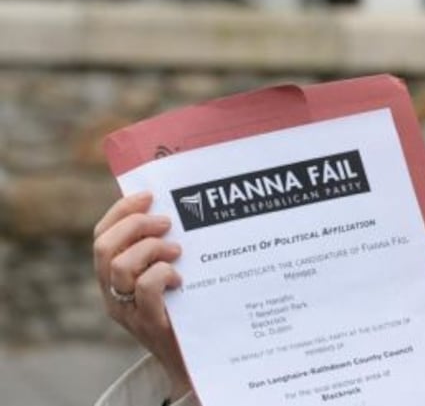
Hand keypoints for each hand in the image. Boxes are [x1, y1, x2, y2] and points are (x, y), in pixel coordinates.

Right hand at [93, 192, 191, 399]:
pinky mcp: (149, 323)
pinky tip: (180, 278)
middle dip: (135, 225)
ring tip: (177, 251)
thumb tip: (175, 210)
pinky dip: (162, 274)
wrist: (195, 357)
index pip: (101, 235)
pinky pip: (144, 288)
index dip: (121, 211)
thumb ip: (162, 249)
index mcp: (113, 277)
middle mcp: (113, 293)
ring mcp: (128, 310)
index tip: (149, 196)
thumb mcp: (168, 274)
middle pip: (103, 247)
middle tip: (167, 222)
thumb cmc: (185, 308)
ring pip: (118, 266)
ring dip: (150, 249)